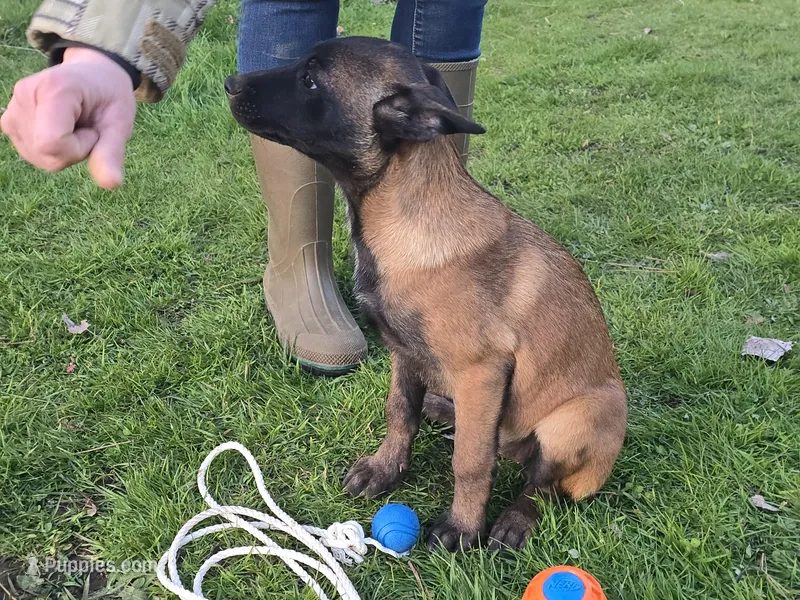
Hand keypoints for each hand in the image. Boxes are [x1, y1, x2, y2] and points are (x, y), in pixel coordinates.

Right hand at [1, 47, 136, 188]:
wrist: (95, 76)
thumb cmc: (109, 97)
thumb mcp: (120, 122)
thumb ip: (112, 152)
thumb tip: (111, 184)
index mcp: (54, 88)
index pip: (51, 144)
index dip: (78, 149)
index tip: (94, 131)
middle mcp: (25, 95)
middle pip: (44, 155)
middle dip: (73, 153)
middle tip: (86, 128)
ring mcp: (13, 108)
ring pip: (37, 157)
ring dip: (63, 152)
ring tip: (74, 126)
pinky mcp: (9, 121)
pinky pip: (32, 154)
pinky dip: (51, 151)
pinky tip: (60, 130)